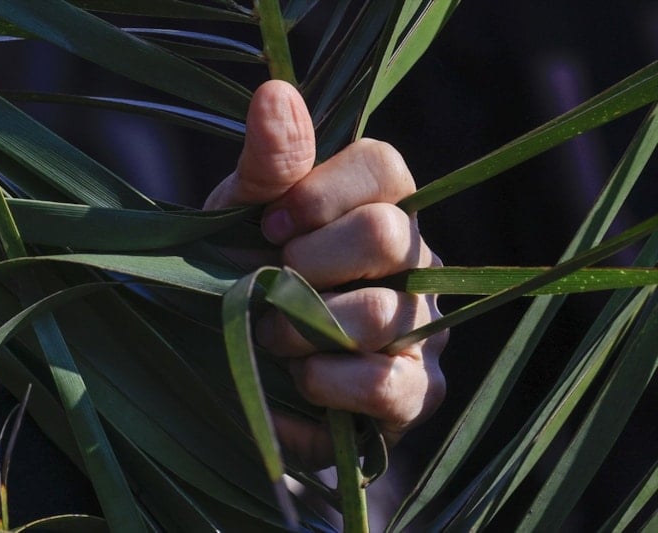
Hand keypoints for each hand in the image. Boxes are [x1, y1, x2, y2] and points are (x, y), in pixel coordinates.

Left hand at [205, 80, 446, 468]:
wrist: (246, 370)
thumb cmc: (248, 277)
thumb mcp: (243, 217)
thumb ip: (269, 163)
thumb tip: (276, 91)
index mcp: (380, 205)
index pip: (384, 167)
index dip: (318, 194)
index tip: (267, 226)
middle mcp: (416, 259)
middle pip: (386, 234)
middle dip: (307, 263)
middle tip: (268, 283)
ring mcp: (426, 325)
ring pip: (384, 311)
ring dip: (305, 327)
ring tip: (271, 337)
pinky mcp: (417, 390)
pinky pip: (387, 383)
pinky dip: (327, 380)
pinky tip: (300, 377)